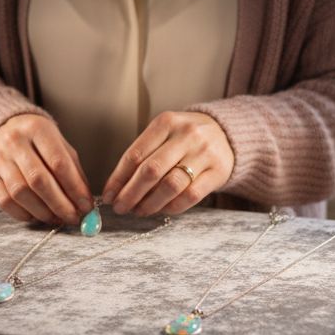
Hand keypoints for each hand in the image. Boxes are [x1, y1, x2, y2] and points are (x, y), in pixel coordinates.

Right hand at [0, 114, 92, 225]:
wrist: (2, 131)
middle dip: (59, 204)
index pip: (58, 163)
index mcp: (37, 128)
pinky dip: (24, 214)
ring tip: (57, 219)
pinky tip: (37, 216)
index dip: (74, 188)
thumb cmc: (38, 142)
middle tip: (73, 218)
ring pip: (21, 193)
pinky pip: (5, 201)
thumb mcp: (59, 145)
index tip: (86, 206)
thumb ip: (73, 171)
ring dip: (43, 212)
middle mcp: (14, 141)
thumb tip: (84, 202)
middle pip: (38, 180)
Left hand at [103, 111, 232, 215]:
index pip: (135, 155)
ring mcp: (204, 153)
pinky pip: (190, 196)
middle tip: (120, 208)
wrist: (226, 134)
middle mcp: (186, 135)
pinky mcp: (218, 171)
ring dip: (150, 203)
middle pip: (151, 171)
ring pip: (170, 185)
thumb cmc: (184, 138)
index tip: (108, 196)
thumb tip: (117, 189)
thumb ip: (142, 156)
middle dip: (131, 194)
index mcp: (166, 123)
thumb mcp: (164, 134)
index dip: (118, 179)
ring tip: (139, 211)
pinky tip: (161, 209)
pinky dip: (172, 207)